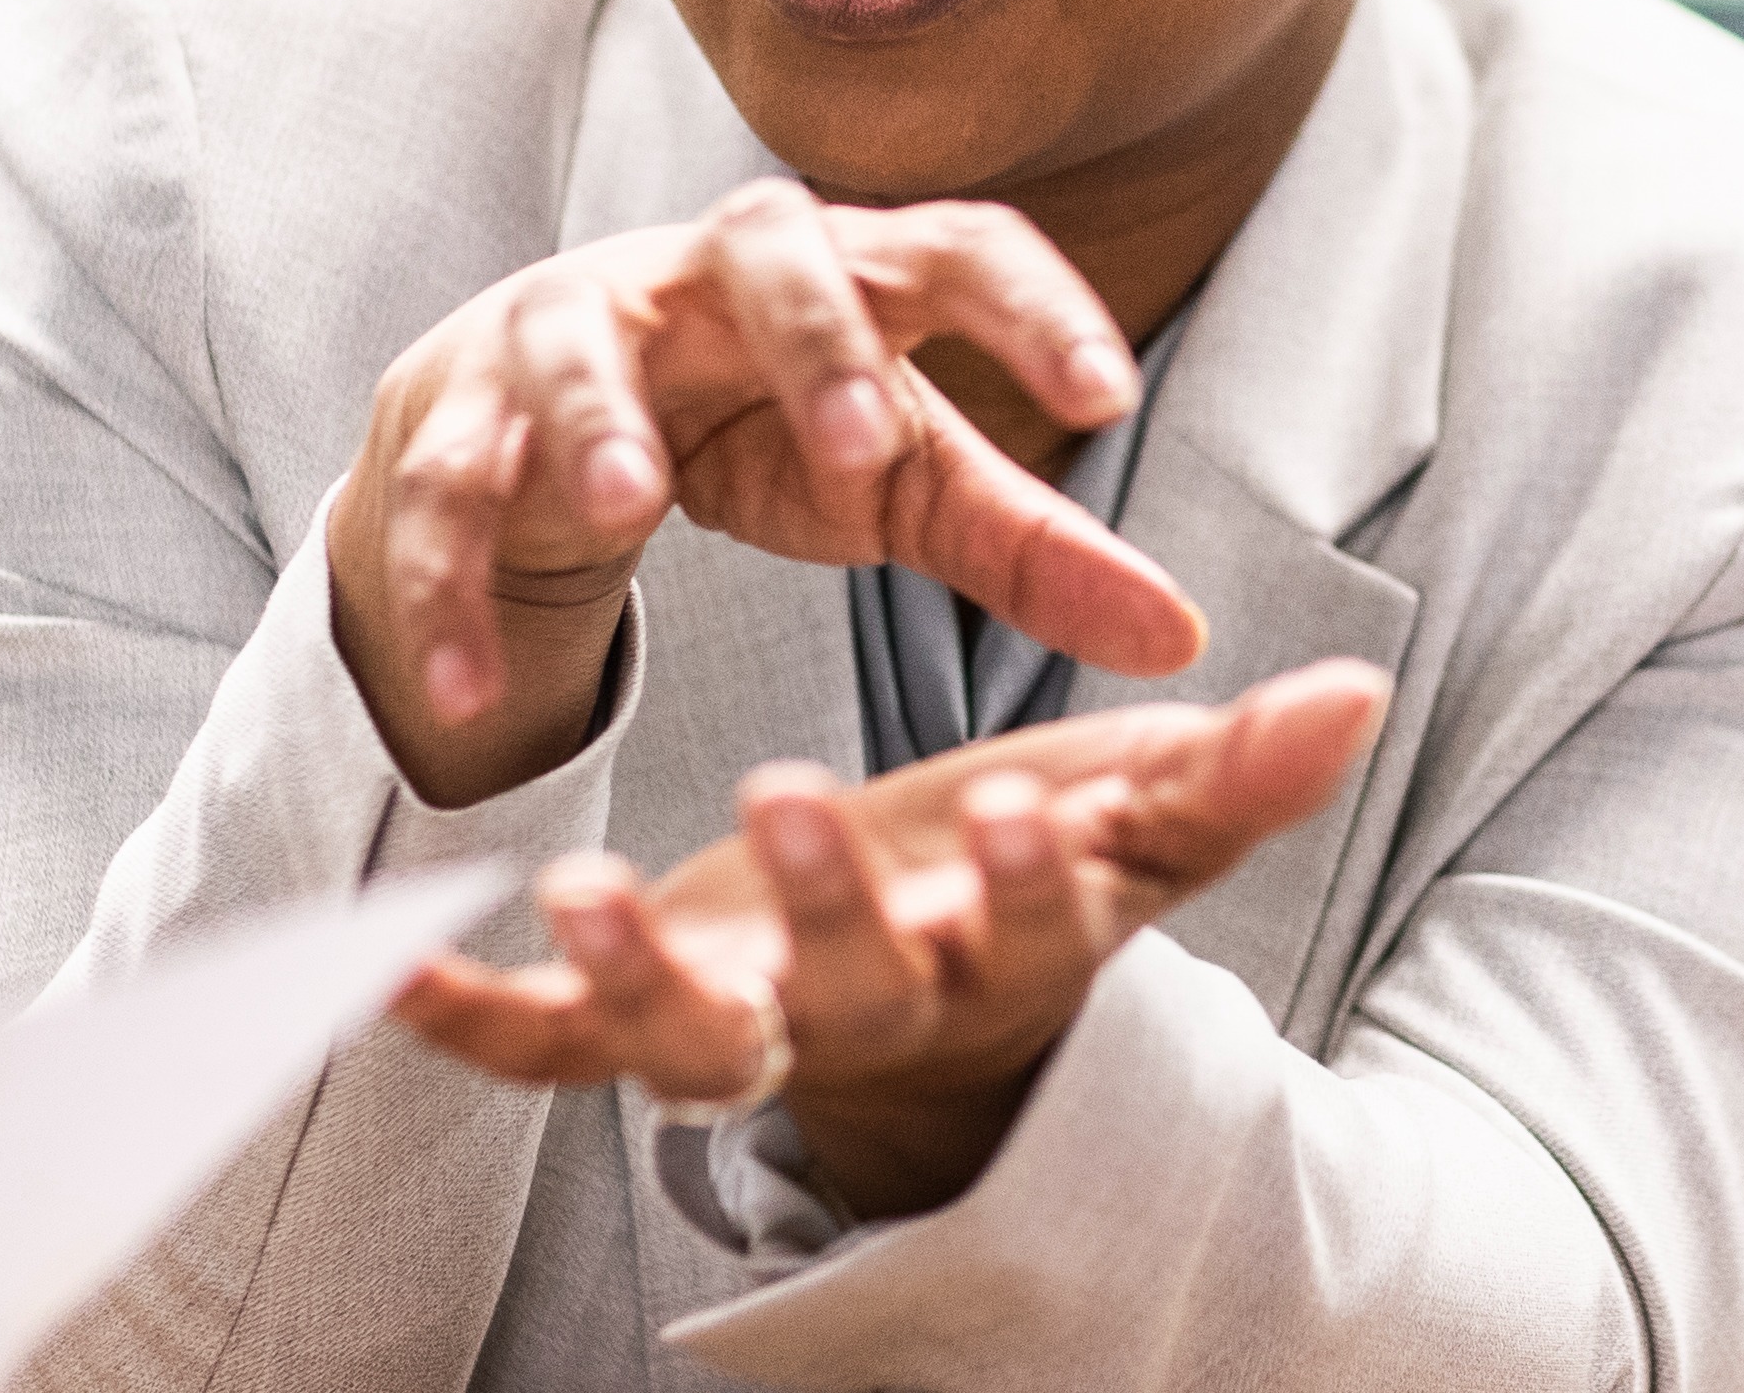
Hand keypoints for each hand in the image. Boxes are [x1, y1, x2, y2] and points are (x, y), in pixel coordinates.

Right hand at [326, 179, 1210, 803]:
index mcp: (850, 270)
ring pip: (575, 343)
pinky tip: (467, 693)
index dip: (1034, 306)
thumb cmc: (767, 432)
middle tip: (864, 446)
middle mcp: (709, 270)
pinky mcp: (456, 410)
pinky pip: (445, 488)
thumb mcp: (900, 486)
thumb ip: (1029, 551)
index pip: (959, 245)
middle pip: (767, 243)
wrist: (556, 428)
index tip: (1110, 393)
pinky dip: (450, 588)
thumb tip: (1183, 637)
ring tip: (627, 509)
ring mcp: (571, 325)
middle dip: (814, 336)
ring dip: (595, 420)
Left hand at [390, 659, 1394, 1218]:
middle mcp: (865, 1007)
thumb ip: (1236, 770)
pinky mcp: (637, 1023)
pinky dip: (464, 1022)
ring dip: (630, 977)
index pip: (1027, 927)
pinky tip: (385, 973)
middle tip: (792, 794)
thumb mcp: (1135, 818)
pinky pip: (541, 1052)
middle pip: (848, 986)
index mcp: (994, 950)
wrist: (924, 995)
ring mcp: (744, 1025)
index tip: (1027, 806)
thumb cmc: (1031, 877)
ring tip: (574, 890)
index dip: (1027, 881)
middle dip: (824, 904)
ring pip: (686, 1038)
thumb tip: (1358, 689)